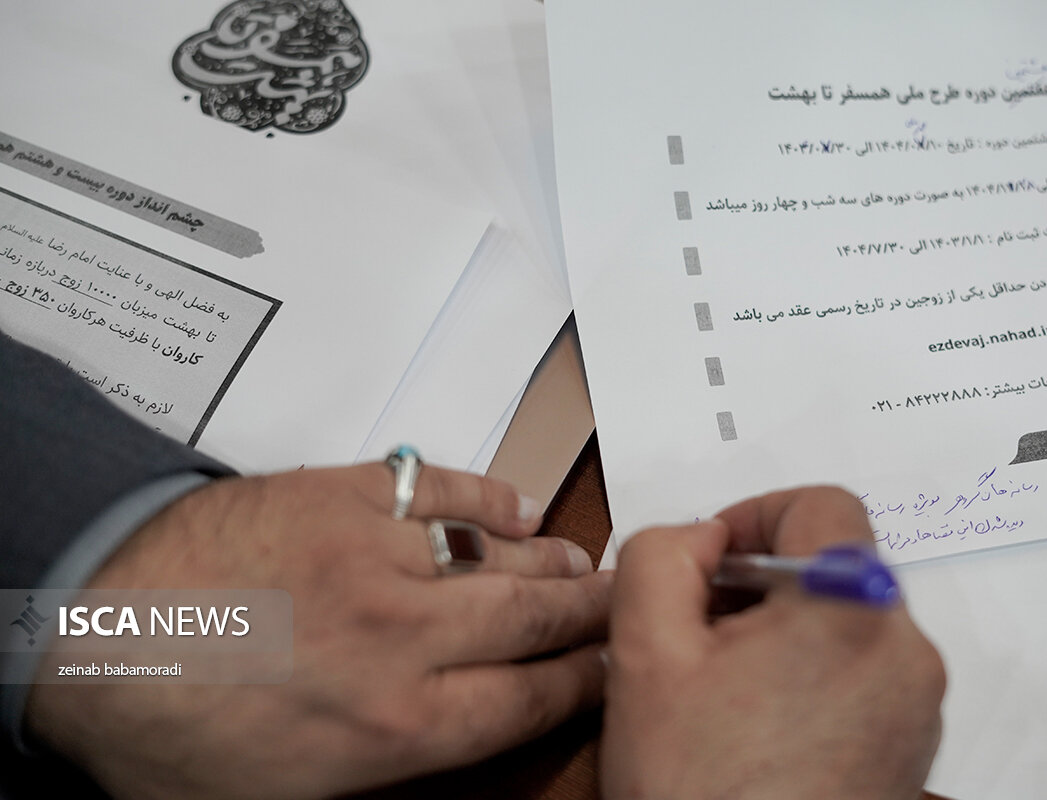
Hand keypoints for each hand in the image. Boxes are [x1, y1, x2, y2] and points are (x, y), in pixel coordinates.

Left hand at [26, 463, 609, 799]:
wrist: (82, 636)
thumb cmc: (172, 733)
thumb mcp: (293, 797)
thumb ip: (393, 767)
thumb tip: (462, 738)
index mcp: (397, 726)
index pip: (532, 697)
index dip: (587, 678)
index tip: (614, 662)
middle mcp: (405, 640)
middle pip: (536, 619)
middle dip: (595, 611)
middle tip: (627, 598)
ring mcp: (376, 557)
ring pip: (500, 555)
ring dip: (551, 558)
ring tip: (583, 560)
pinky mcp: (341, 495)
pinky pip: (438, 489)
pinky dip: (483, 495)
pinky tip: (511, 506)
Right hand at [601, 487, 943, 799]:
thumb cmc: (696, 789)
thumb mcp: (642, 652)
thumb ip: (660, 555)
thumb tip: (701, 535)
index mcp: (851, 612)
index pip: (822, 504)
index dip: (755, 515)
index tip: (711, 561)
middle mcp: (906, 652)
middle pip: (836, 564)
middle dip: (762, 582)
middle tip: (701, 630)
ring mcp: (918, 705)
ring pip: (849, 619)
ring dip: (786, 630)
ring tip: (724, 687)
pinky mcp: (914, 745)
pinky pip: (867, 672)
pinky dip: (815, 673)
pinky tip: (759, 722)